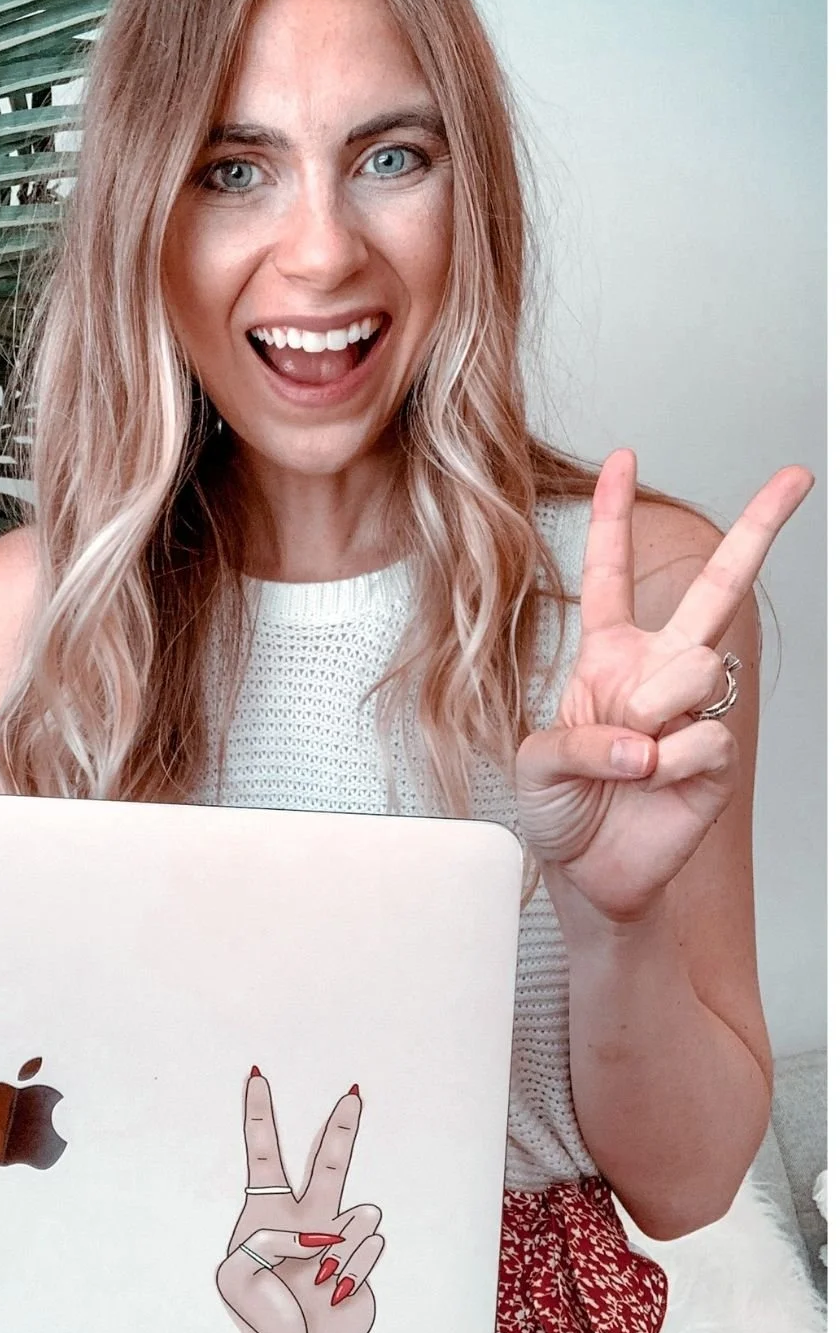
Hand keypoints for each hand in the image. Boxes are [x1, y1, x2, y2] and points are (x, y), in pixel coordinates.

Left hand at [215, 1071, 383, 1332]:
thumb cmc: (258, 1313)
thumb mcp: (234, 1277)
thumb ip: (264, 1244)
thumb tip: (320, 1234)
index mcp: (267, 1213)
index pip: (264, 1154)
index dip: (259, 1115)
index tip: (255, 1075)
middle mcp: (307, 1217)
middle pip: (328, 1162)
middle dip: (342, 1128)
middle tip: (353, 1093)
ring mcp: (337, 1238)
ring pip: (353, 1217)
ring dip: (336, 1248)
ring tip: (319, 1279)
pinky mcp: (362, 1263)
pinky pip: (363, 1251)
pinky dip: (347, 1272)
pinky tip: (335, 1291)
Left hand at [515, 450, 812, 921]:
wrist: (589, 874)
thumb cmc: (558, 809)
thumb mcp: (534, 764)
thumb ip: (577, 739)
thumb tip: (644, 740)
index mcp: (607, 657)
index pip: (609, 576)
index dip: (613, 517)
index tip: (622, 458)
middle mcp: (657, 673)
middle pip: (716, 589)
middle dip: (759, 528)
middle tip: (797, 475)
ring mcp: (694, 711)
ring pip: (695, 667)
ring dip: (649, 713)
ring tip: (627, 758)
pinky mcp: (718, 757)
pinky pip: (703, 736)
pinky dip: (665, 764)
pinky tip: (651, 783)